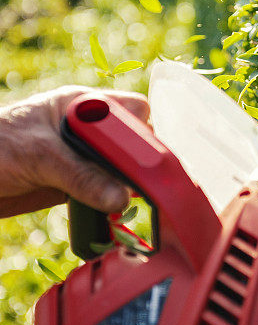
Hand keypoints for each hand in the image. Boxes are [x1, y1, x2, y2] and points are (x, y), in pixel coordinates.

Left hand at [0, 86, 148, 218]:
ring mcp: (81, 159)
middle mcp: (87, 131)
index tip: (151, 161)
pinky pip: (102, 194)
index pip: (131, 111)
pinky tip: (113, 218)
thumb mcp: (40, 155)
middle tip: (144, 190)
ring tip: (131, 209)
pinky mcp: (73, 185)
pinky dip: (110, 207)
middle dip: (140, 166)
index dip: (144, 133)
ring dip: (127, 190)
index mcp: (82, 106)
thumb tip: (121, 198)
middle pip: (131, 144)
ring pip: (120, 172)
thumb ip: (82, 175)